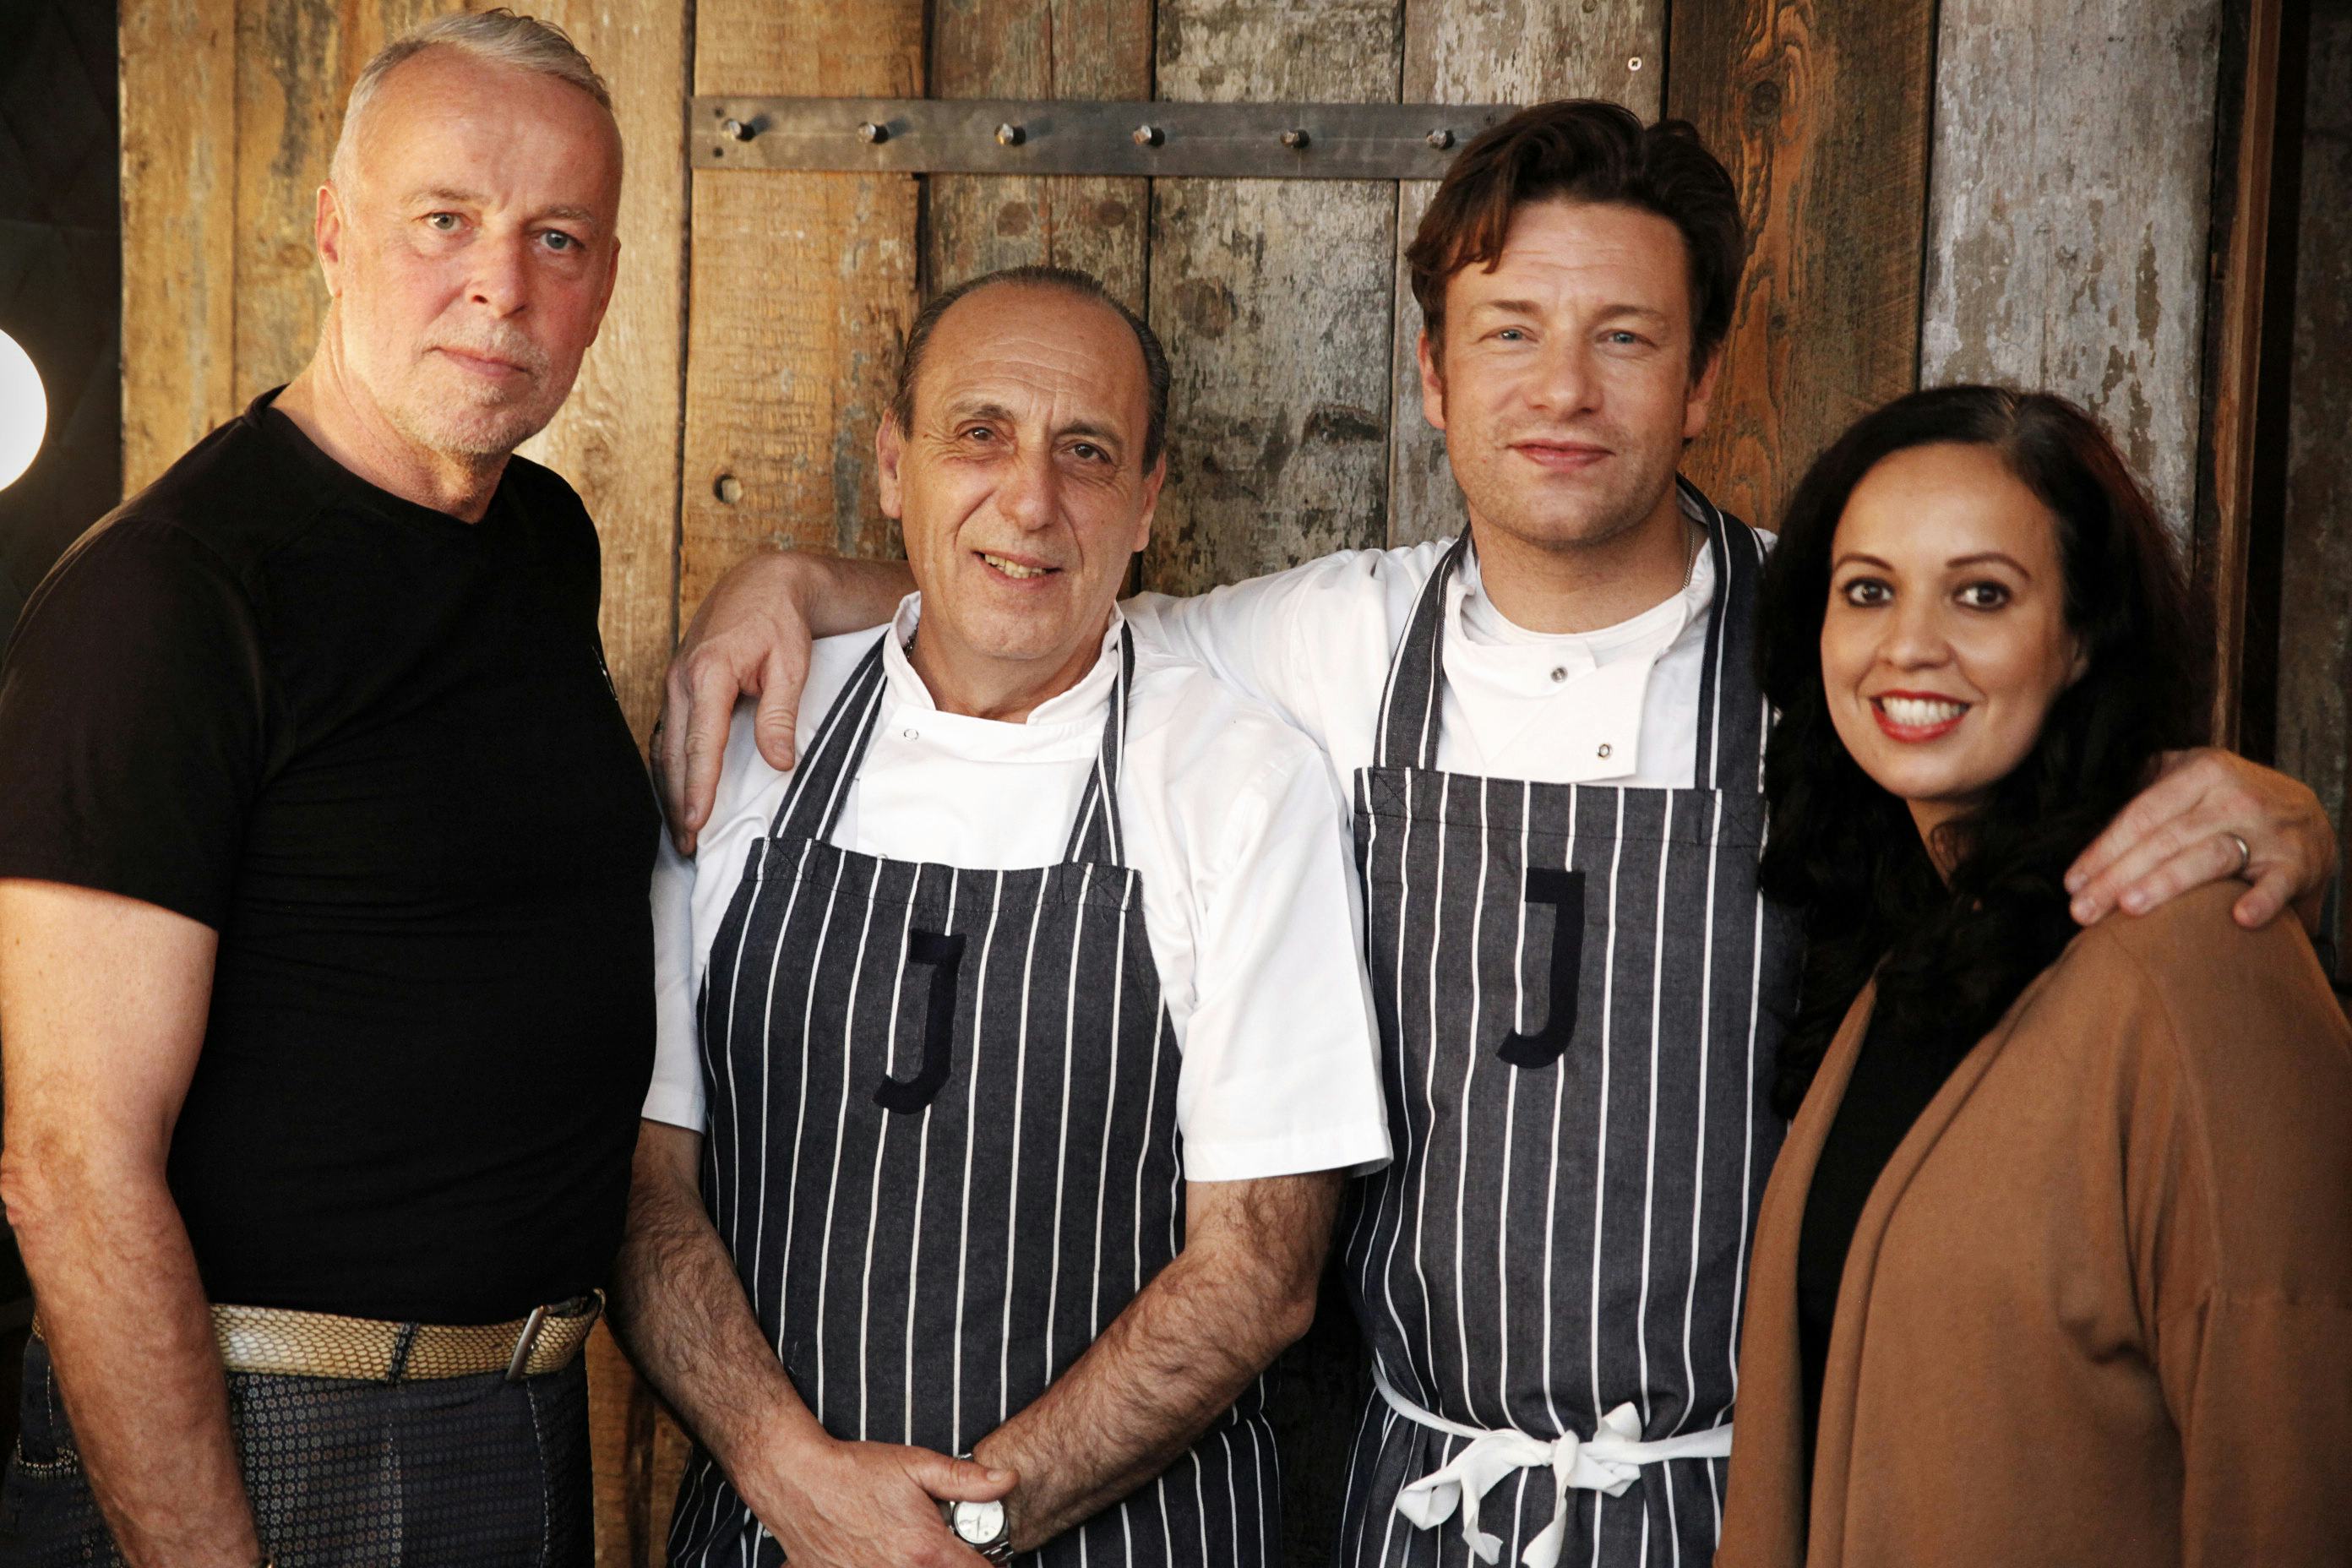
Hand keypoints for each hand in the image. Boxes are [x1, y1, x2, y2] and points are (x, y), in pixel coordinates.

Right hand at [654, 552, 819, 854]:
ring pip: (666, 746)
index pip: (701, 744)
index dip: (698, 787)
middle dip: (678, 800)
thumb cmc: (779, 621)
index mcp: (709, 673)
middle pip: (674, 753)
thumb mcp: (791, 666)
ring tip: (680, 828)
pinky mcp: (679, 684)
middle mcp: (682, 679)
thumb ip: (781, 716)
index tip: (695, 822)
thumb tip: (779, 764)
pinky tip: (676, 789)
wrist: (763, 582)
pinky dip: (670, 765)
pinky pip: (670, 732)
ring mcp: (676, 681)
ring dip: (670, 787)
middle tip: (687, 844)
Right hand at [742, 1435, 1015, 1567]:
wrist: (798, 1481)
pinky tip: (880, 1554)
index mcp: (925, 1551)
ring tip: (911, 1551)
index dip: (989, 1565)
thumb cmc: (855, 1471)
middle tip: (947, 1549)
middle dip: (953, 1566)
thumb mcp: (917, 1465)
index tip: (985, 1555)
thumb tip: (1008, 1480)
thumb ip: (967, 1480)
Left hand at [2066, 748, 2336, 930]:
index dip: (2103, 849)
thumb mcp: (2197, 777)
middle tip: (2083, 910)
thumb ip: (2152, 784)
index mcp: (2203, 773)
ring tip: (2129, 907)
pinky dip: (2261, 900)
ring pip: (2209, 856)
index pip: (2142, 814)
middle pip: (2165, 839)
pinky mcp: (2298, 862)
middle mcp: (2235, 797)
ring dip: (2167, 883)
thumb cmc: (2235, 802)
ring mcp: (2268, 830)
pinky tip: (2238, 918)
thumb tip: (2096, 805)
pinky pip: (2278, 883)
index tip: (2073, 882)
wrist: (2311, 816)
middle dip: (2117, 876)